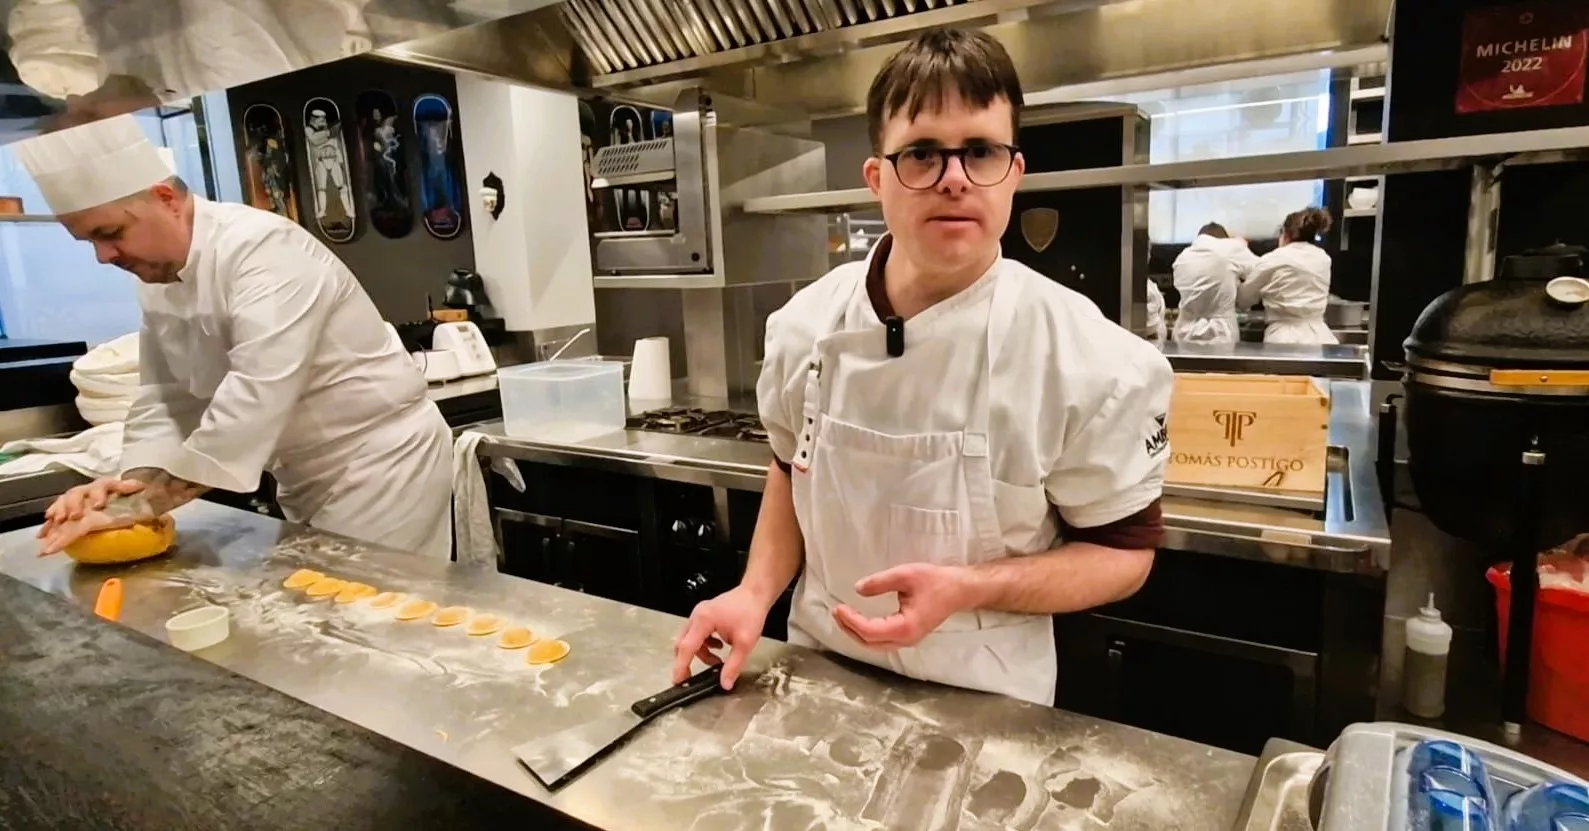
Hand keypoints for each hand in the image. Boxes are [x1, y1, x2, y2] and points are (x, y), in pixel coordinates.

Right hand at [38, 478, 147, 547]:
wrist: (110, 499)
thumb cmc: (121, 499)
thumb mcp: (133, 499)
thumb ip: (137, 496)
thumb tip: (149, 497)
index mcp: (105, 487)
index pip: (103, 485)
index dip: (100, 494)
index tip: (99, 505)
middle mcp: (87, 492)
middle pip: (77, 493)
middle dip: (73, 504)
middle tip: (73, 516)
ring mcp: (73, 500)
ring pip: (63, 502)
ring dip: (59, 511)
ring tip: (56, 521)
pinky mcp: (64, 511)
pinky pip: (54, 516)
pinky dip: (48, 525)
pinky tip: (43, 535)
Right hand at [672, 585, 773, 690]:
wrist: (755, 594)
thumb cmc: (751, 612)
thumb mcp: (745, 643)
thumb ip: (733, 665)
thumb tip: (725, 683)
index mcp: (704, 620)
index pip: (687, 648)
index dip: (681, 666)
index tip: (678, 681)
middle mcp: (697, 615)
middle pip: (683, 644)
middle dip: (687, 661)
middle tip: (691, 677)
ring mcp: (699, 614)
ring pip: (689, 640)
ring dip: (700, 653)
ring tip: (717, 660)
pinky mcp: (704, 615)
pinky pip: (696, 634)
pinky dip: (704, 645)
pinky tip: (718, 647)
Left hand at [832, 563, 977, 649]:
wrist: (959, 590)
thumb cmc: (936, 581)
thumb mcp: (906, 575)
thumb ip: (880, 582)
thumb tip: (857, 589)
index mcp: (905, 627)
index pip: (869, 631)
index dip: (851, 621)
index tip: (839, 607)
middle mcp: (906, 639)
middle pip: (869, 642)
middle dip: (849, 629)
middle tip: (837, 612)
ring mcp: (908, 640)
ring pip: (875, 645)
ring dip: (856, 632)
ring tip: (843, 616)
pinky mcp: (908, 636)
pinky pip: (882, 641)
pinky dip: (867, 633)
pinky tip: (859, 621)